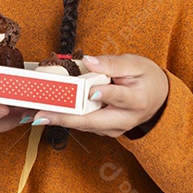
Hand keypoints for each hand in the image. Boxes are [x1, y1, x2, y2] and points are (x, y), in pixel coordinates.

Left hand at [30, 55, 167, 137]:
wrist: (158, 98)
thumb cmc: (146, 78)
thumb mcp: (135, 63)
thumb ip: (112, 63)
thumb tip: (90, 61)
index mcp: (137, 99)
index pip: (118, 97)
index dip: (103, 94)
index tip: (88, 92)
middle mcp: (125, 119)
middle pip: (94, 121)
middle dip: (66, 118)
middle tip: (42, 114)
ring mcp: (114, 128)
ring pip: (85, 125)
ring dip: (59, 120)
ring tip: (35, 113)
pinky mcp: (105, 131)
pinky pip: (83, 125)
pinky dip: (65, 119)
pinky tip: (46, 113)